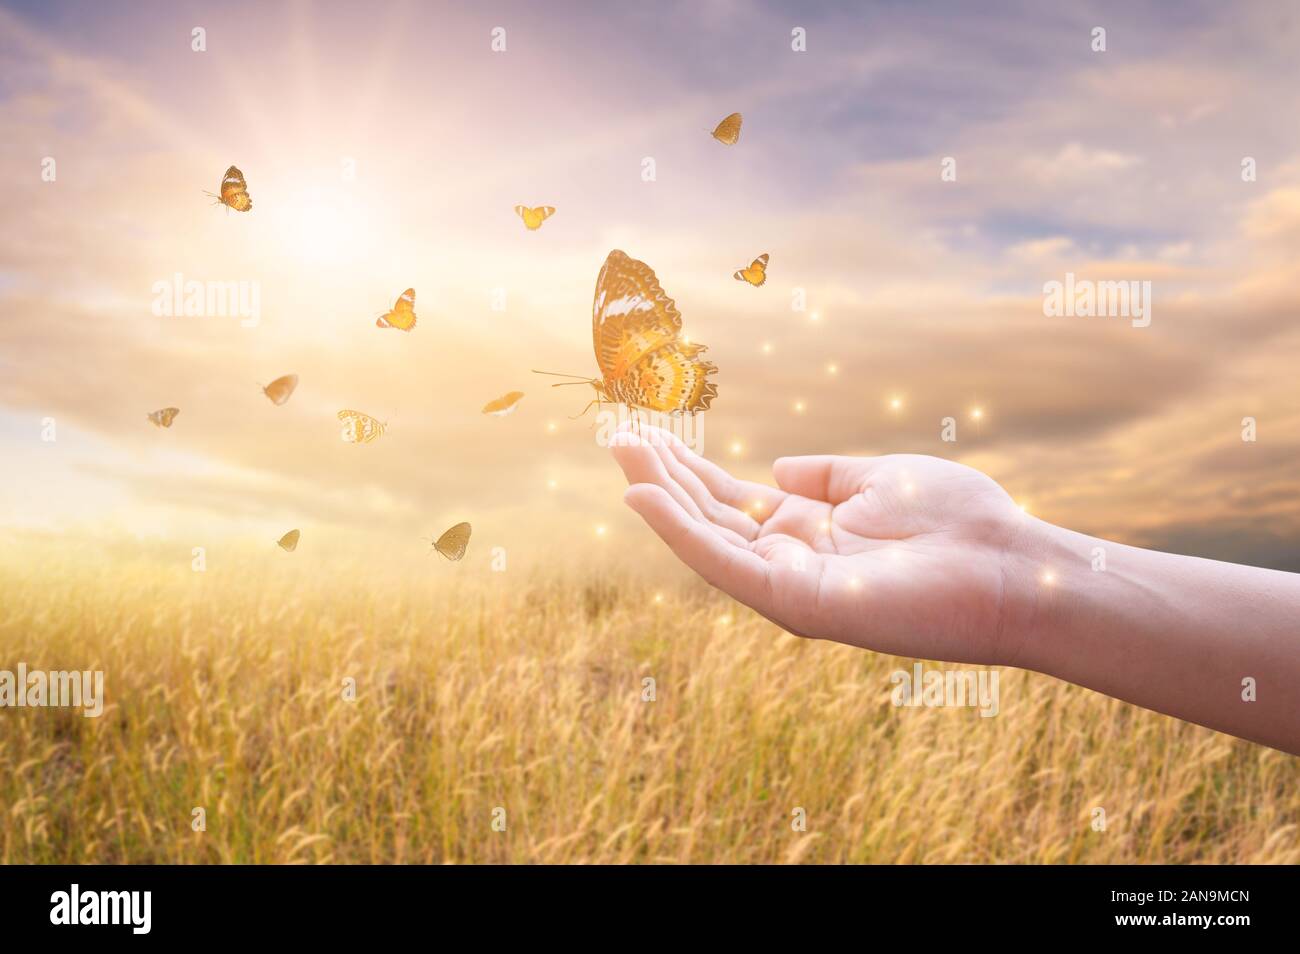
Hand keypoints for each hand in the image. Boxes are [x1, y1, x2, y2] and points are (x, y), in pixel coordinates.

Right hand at [611, 425, 1038, 665]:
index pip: (731, 501)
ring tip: (622, 457)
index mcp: (810, 530)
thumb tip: (777, 469)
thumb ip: (825, 477)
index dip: (688, 470)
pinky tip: (646, 497)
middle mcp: (792, 561)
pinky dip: (682, 532)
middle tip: (617, 438)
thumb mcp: (879, 479)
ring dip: (662, 499)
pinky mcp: (799, 602)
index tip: (650, 437)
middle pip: (710, 518)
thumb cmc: (958, 519)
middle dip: (663, 479)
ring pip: (708, 540)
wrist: (1009, 563)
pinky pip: (727, 564)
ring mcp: (792, 585)